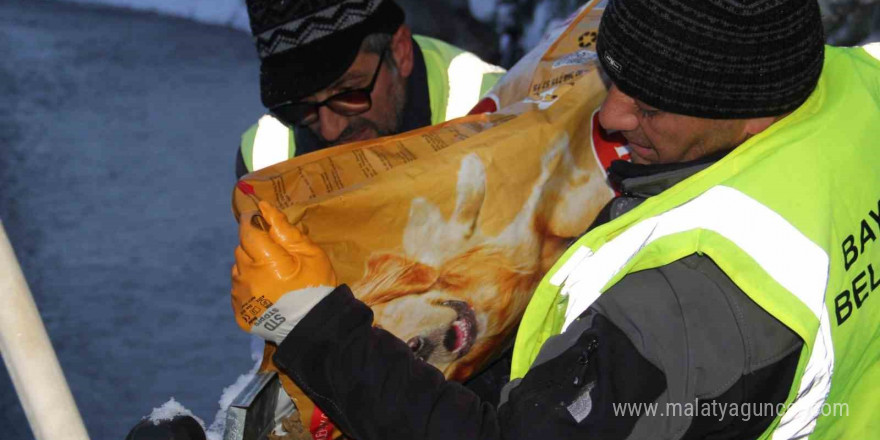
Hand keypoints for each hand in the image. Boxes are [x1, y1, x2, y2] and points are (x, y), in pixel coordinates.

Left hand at [232, 200, 336, 343]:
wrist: (314, 326)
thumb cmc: (316, 286)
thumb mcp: (309, 253)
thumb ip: (284, 230)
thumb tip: (264, 208)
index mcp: (266, 261)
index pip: (248, 232)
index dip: (252, 223)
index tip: (260, 220)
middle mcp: (248, 278)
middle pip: (242, 250)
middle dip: (255, 247)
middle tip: (276, 256)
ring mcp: (242, 297)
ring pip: (238, 270)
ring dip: (251, 268)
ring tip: (272, 277)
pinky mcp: (240, 313)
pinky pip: (239, 291)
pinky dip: (249, 287)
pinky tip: (267, 293)